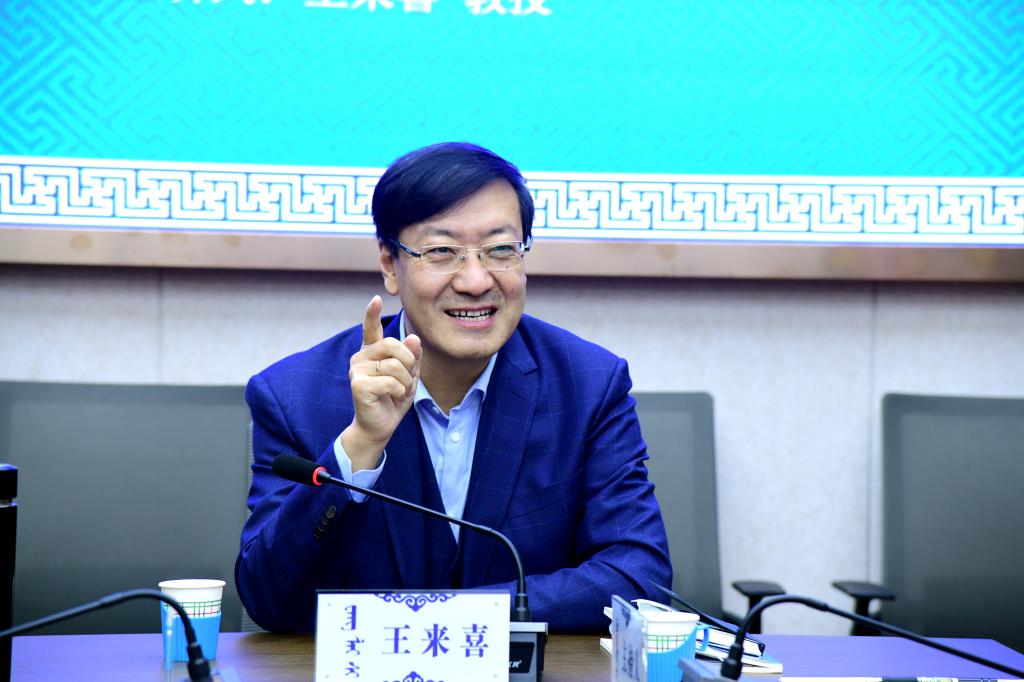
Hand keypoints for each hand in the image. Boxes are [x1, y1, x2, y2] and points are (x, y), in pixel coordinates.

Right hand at [341, 295, 421, 471]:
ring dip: (405, 382)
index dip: (372, 313)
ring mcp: (357, 370)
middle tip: (406, 380)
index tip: (375, 299)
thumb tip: (414, 339)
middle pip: (393, 345)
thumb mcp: (409, 375)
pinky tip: (391, 397)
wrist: (380, 425)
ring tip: (398, 391)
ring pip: (395, 365)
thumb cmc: (393, 399)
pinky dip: (398, 391)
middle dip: (409, 363)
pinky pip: (390, 381)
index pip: (371, 328)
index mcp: (372, 352)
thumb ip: (412, 357)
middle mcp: (362, 357)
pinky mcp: (358, 384)